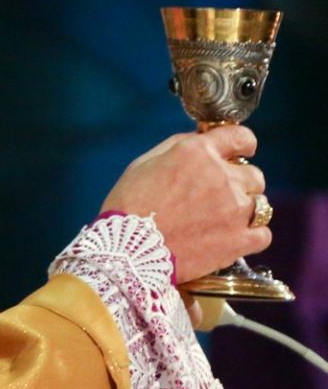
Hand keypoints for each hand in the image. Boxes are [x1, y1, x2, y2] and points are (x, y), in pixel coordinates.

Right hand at [100, 126, 271, 284]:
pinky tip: (236, 239)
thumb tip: (200, 142)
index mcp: (199, 153)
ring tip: (225, 222)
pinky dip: (252, 237)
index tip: (244, 151)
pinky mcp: (236, 241)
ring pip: (261, 205)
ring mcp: (234, 210)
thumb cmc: (128, 206)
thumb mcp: (145, 163)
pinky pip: (263, 236)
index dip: (244, 144)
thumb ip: (179, 147)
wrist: (126, 251)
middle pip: (254, 175)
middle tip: (221, 197)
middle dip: (241, 183)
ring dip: (246, 210)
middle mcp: (223, 177)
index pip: (240, 138)